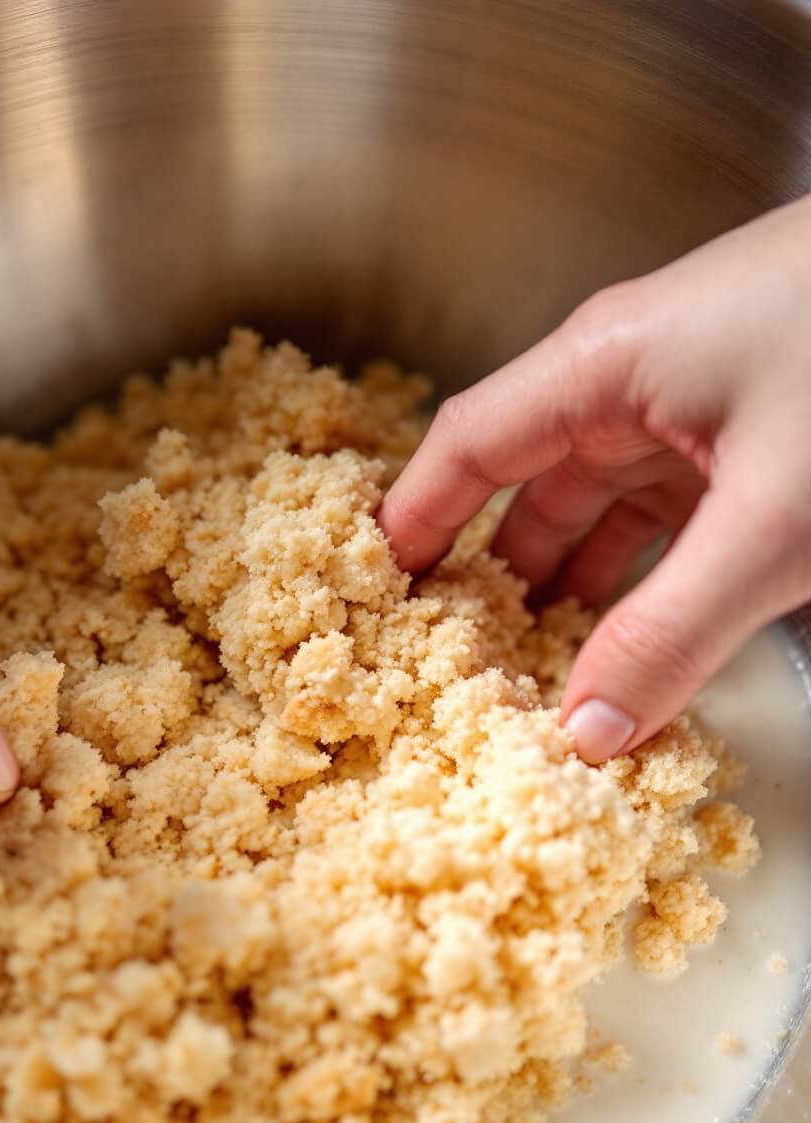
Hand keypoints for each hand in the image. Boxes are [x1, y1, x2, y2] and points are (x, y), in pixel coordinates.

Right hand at [378, 193, 810, 764]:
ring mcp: (693, 401)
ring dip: (573, 585)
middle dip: (492, 575)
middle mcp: (632, 378)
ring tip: (543, 667)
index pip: (467, 446)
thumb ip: (674, 631)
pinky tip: (639, 630)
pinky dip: (645, 575)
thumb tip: (589, 733)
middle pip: (527, 486)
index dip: (411, 519)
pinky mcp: (749, 427)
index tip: (372, 589)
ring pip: (600, 507)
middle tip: (464, 663)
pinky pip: (667, 513)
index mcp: (602, 366)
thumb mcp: (772, 518)